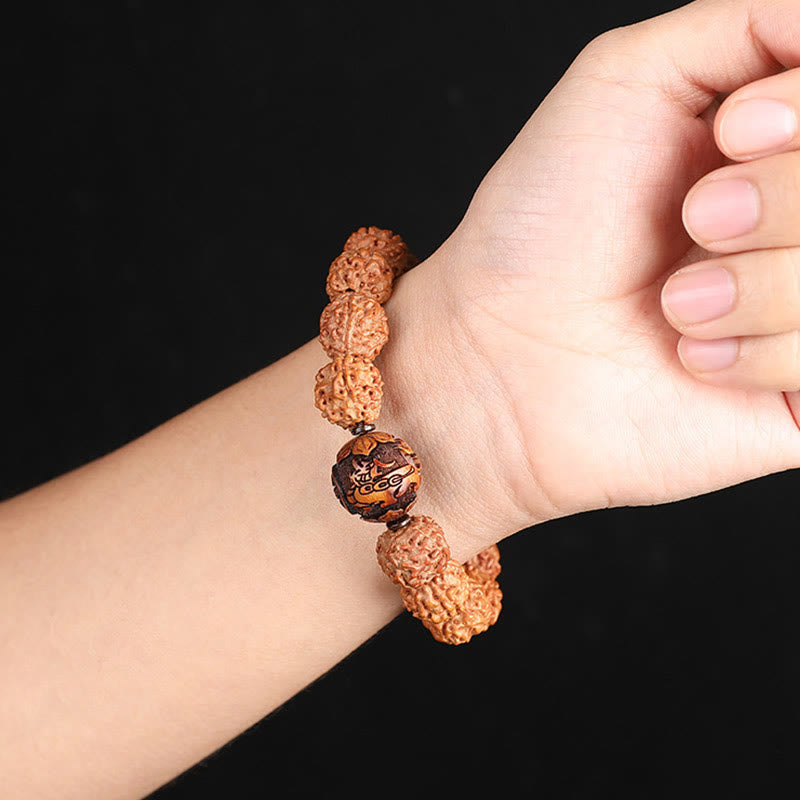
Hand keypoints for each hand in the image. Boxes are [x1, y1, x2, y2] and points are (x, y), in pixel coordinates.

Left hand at [379, 0, 799, 547]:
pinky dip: (756, 353)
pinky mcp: (794, 398)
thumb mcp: (625, 79)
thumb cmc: (542, 221)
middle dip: (782, 196)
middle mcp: (788, 228)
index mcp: (770, 150)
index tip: (730, 130)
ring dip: (758, 282)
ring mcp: (792, 312)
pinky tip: (689, 356)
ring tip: (676, 302)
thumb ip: (743, 30)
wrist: (496, 350)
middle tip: (696, 217)